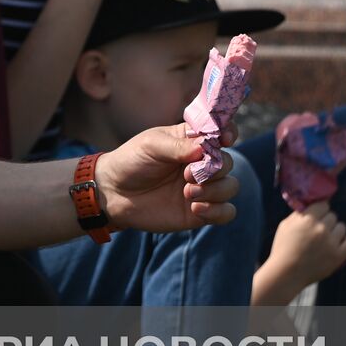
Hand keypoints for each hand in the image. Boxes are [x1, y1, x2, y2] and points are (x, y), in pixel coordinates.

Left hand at [96, 123, 238, 232]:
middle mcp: (201, 164)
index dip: (229, 133)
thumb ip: (178, 146)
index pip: (222, 133)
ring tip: (188, 193)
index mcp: (192, 141)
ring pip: (231, 187)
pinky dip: (218, 211)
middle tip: (187, 174)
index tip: (225, 139)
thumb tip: (205, 149)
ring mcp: (202, 188)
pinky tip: (196, 209)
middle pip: (228, 162)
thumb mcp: (151, 146)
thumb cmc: (131, 161)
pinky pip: (225, 213)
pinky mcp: (199, 212)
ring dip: (215, 190)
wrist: (114, 193)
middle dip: (214, 169)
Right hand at [262, 202, 345, 294]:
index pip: (323, 205)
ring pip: (342, 227)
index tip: (317, 217)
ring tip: (326, 241)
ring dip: (335, 232)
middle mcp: (321, 228)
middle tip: (318, 232)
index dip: (320, 210)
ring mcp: (331, 242)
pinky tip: (339, 244)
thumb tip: (311, 206)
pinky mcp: (338, 255)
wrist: (286, 273)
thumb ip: (299, 214)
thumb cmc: (283, 249)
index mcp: (307, 219)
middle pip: (333, 216)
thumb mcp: (285, 226)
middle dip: (326, 222)